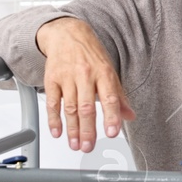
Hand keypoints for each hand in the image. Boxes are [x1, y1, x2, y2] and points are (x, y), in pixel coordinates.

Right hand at [34, 18, 135, 152]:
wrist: (67, 34)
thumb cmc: (91, 55)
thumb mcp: (109, 72)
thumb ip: (119, 96)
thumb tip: (129, 116)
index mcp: (104, 73)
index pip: (110, 97)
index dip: (111, 116)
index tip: (112, 133)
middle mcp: (86, 75)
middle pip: (87, 107)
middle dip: (88, 130)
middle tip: (88, 147)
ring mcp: (67, 77)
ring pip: (70, 107)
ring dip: (72, 129)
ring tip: (75, 144)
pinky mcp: (51, 79)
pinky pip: (52, 102)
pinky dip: (53, 119)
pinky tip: (57, 132)